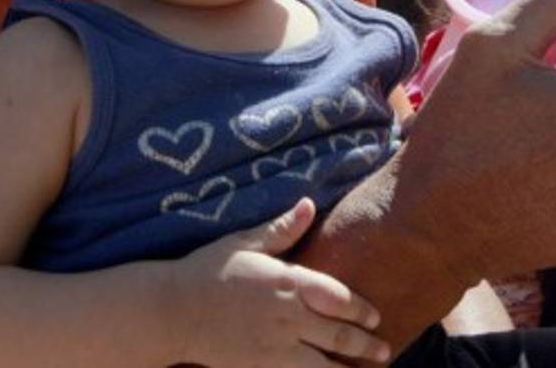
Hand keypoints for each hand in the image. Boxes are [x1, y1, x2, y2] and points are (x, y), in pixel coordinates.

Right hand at [169, 198, 390, 365]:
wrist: (171, 311)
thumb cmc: (209, 270)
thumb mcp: (246, 242)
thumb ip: (282, 229)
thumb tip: (309, 203)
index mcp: (287, 282)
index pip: (337, 297)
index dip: (360, 309)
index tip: (376, 315)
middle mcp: (286, 317)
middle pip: (337, 334)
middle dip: (365, 344)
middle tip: (385, 350)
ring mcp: (273, 347)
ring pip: (321, 365)